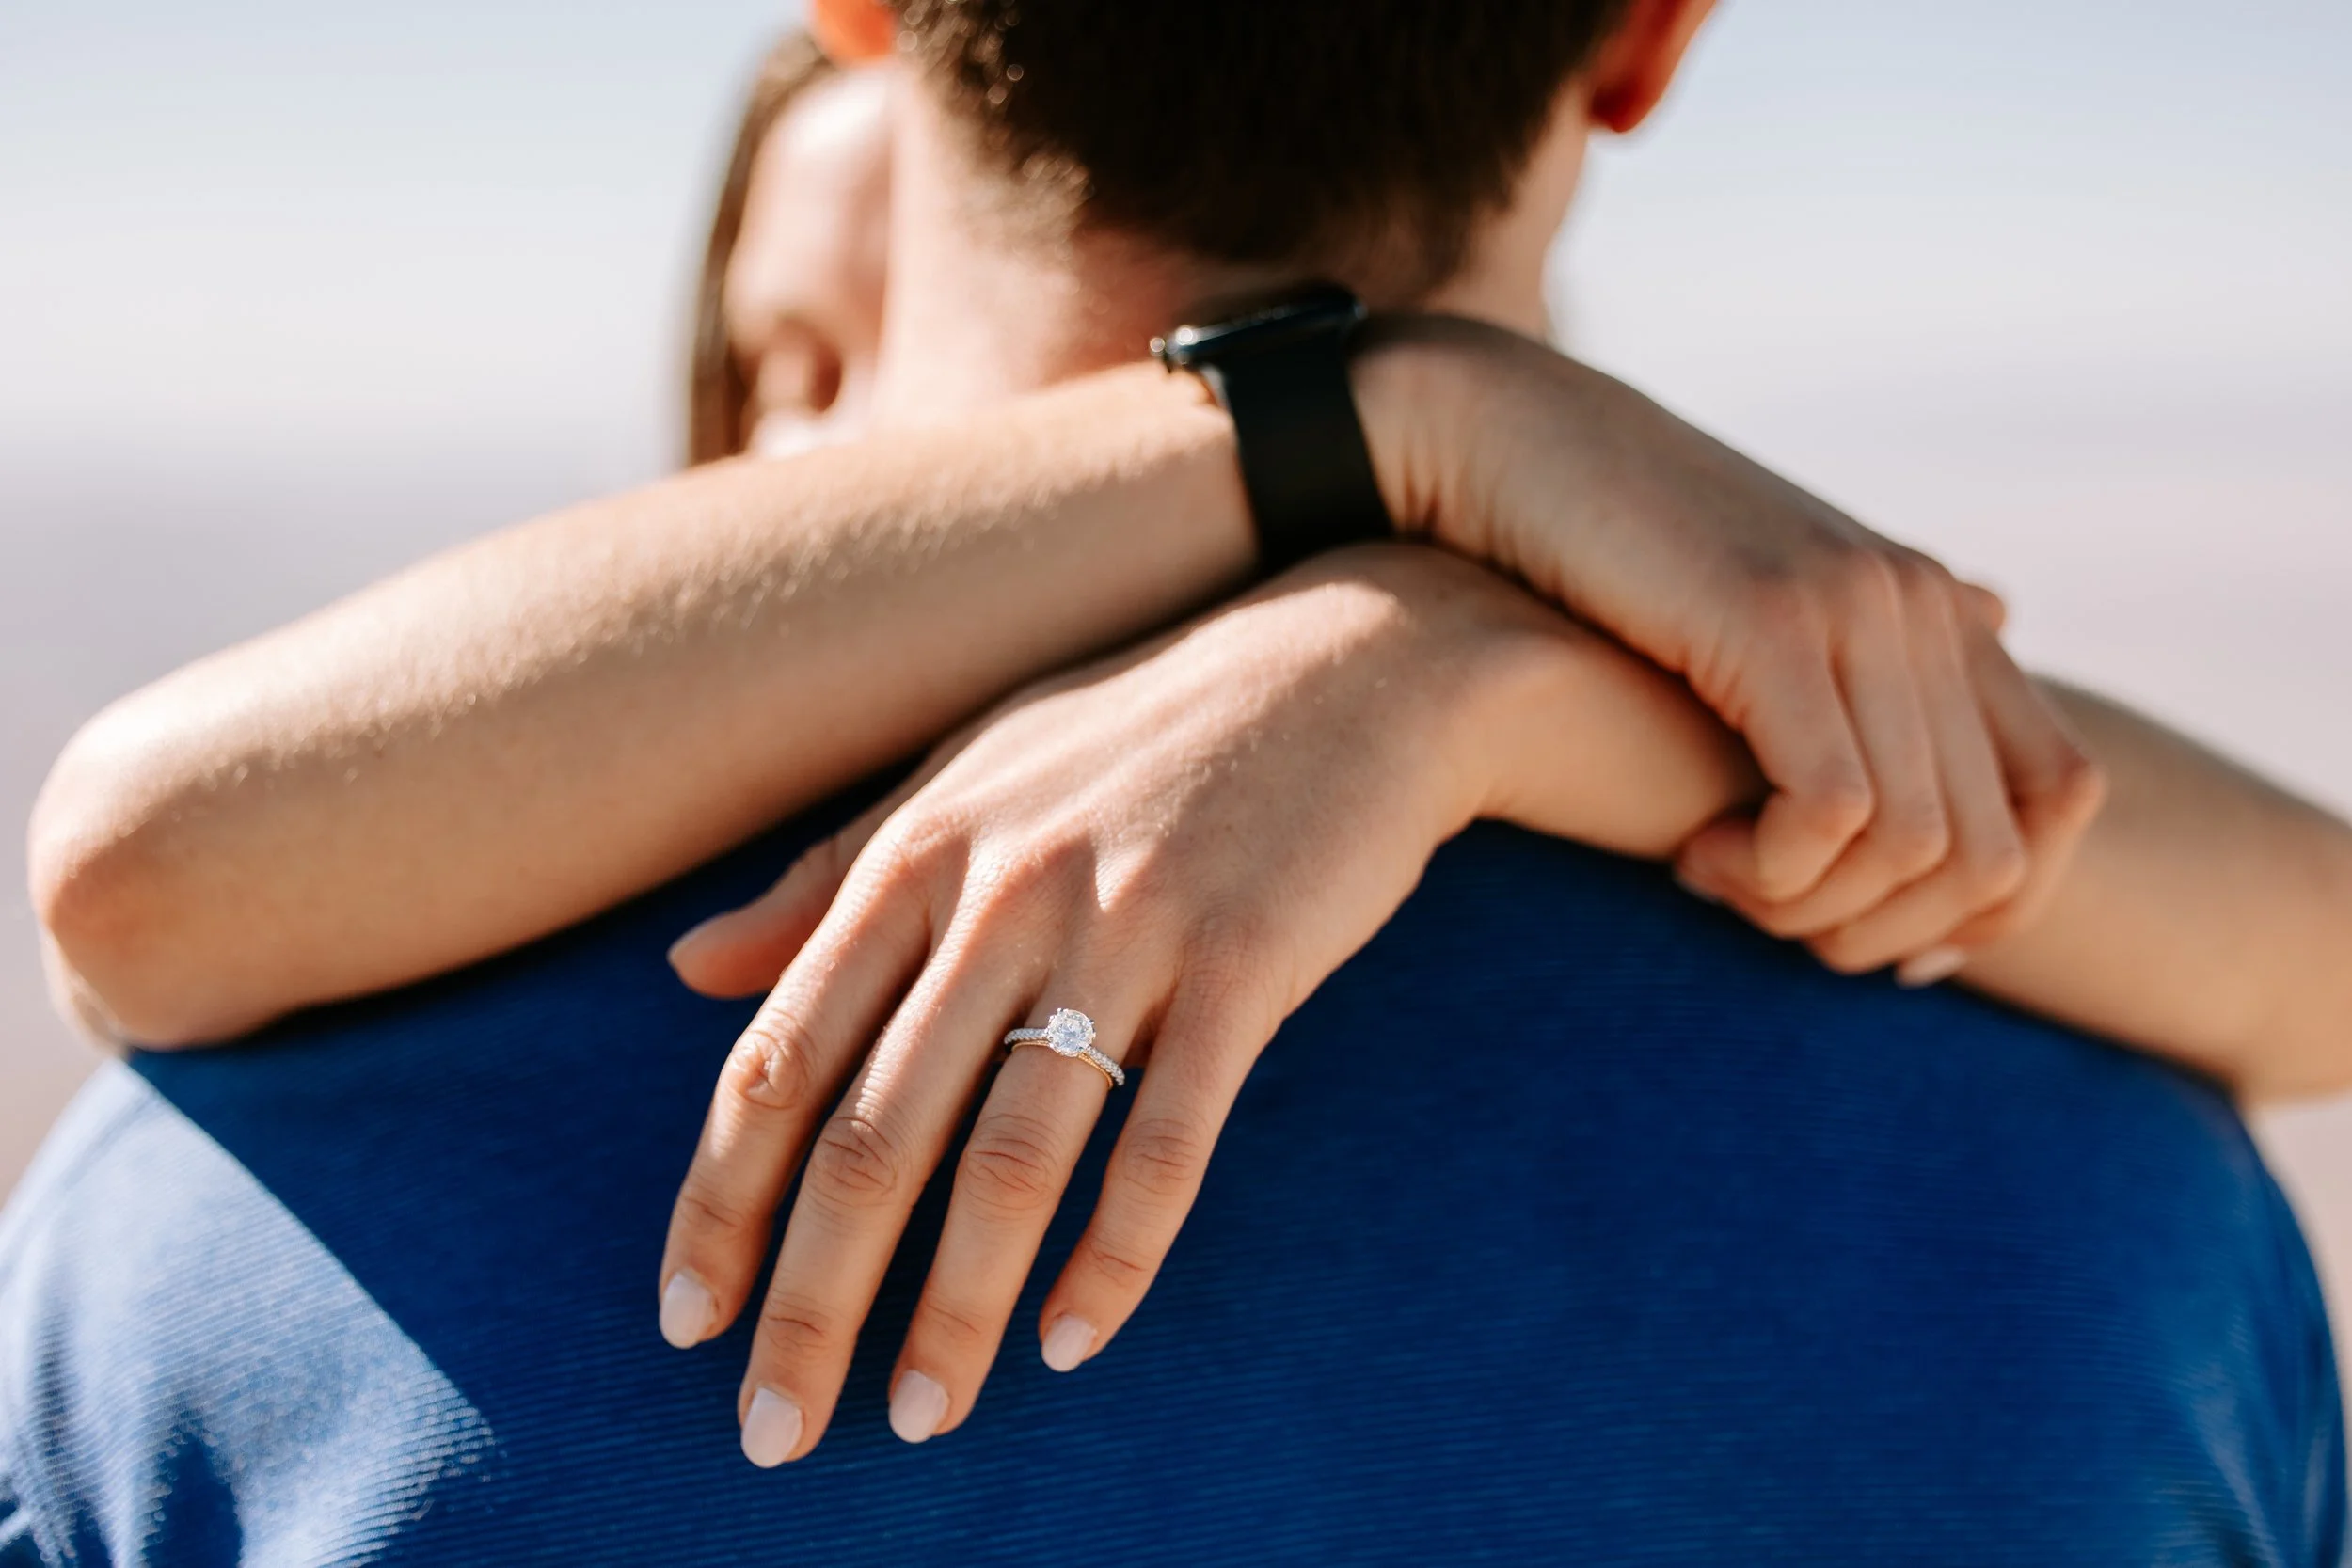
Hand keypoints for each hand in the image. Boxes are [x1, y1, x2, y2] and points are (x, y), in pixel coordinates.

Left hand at [656, 547, 1545, 1462]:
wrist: (1345, 666)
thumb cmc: (1131, 736)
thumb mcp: (962, 782)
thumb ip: (824, 881)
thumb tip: (683, 970)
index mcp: (914, 855)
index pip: (775, 1059)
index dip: (719, 1202)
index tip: (687, 1321)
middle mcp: (1003, 897)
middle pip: (872, 1134)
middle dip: (811, 1299)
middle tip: (774, 1430)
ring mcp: (1129, 931)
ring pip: (1013, 1157)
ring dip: (956, 1308)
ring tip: (921, 1417)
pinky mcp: (1248, 967)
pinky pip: (1170, 1142)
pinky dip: (1117, 1255)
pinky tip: (1074, 1340)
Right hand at [1357, 318, 2105, 979]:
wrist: (1513, 443)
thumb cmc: (1612, 551)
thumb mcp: (1761, 612)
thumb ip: (1867, 647)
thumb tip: (1997, 618)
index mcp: (1936, 608)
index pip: (2065, 795)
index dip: (1992, 907)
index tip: (1881, 947)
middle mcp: (1921, 604)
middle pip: (1994, 854)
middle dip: (1880, 932)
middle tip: (1770, 925)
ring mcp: (1855, 608)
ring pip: (1918, 846)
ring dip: (1813, 909)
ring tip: (1716, 883)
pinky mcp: (1771, 624)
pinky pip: (1832, 807)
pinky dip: (1772, 872)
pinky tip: (1690, 857)